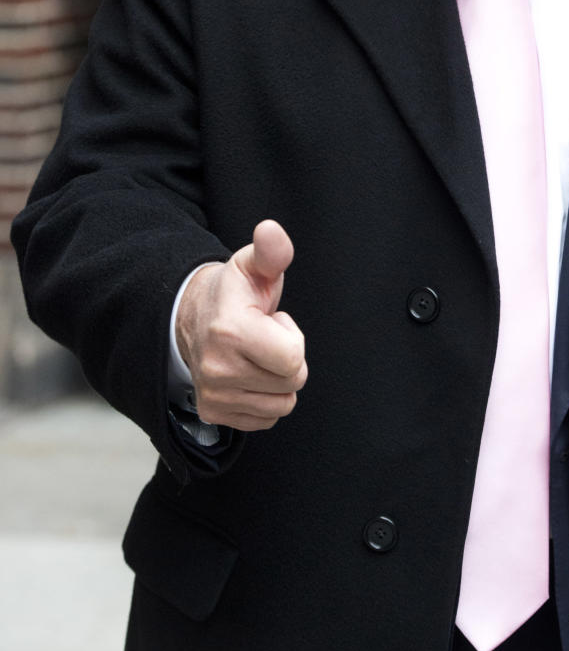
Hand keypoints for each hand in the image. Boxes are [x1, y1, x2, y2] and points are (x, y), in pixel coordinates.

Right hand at [175, 220, 306, 430]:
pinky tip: (249, 373)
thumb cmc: (234, 292)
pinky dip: (265, 399)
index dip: (293, 338)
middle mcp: (216, 369)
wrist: (192, 317)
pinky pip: (265, 419)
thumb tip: (271, 231)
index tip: (273, 321)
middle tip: (264, 337)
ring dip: (277, 380)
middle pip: (291, 383)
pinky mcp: (213, 413)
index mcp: (230, 331)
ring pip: (282, 404)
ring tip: (256, 353)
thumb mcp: (253, 265)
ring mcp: (213, 395)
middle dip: (287, 358)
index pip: (293, 360)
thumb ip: (272, 251)